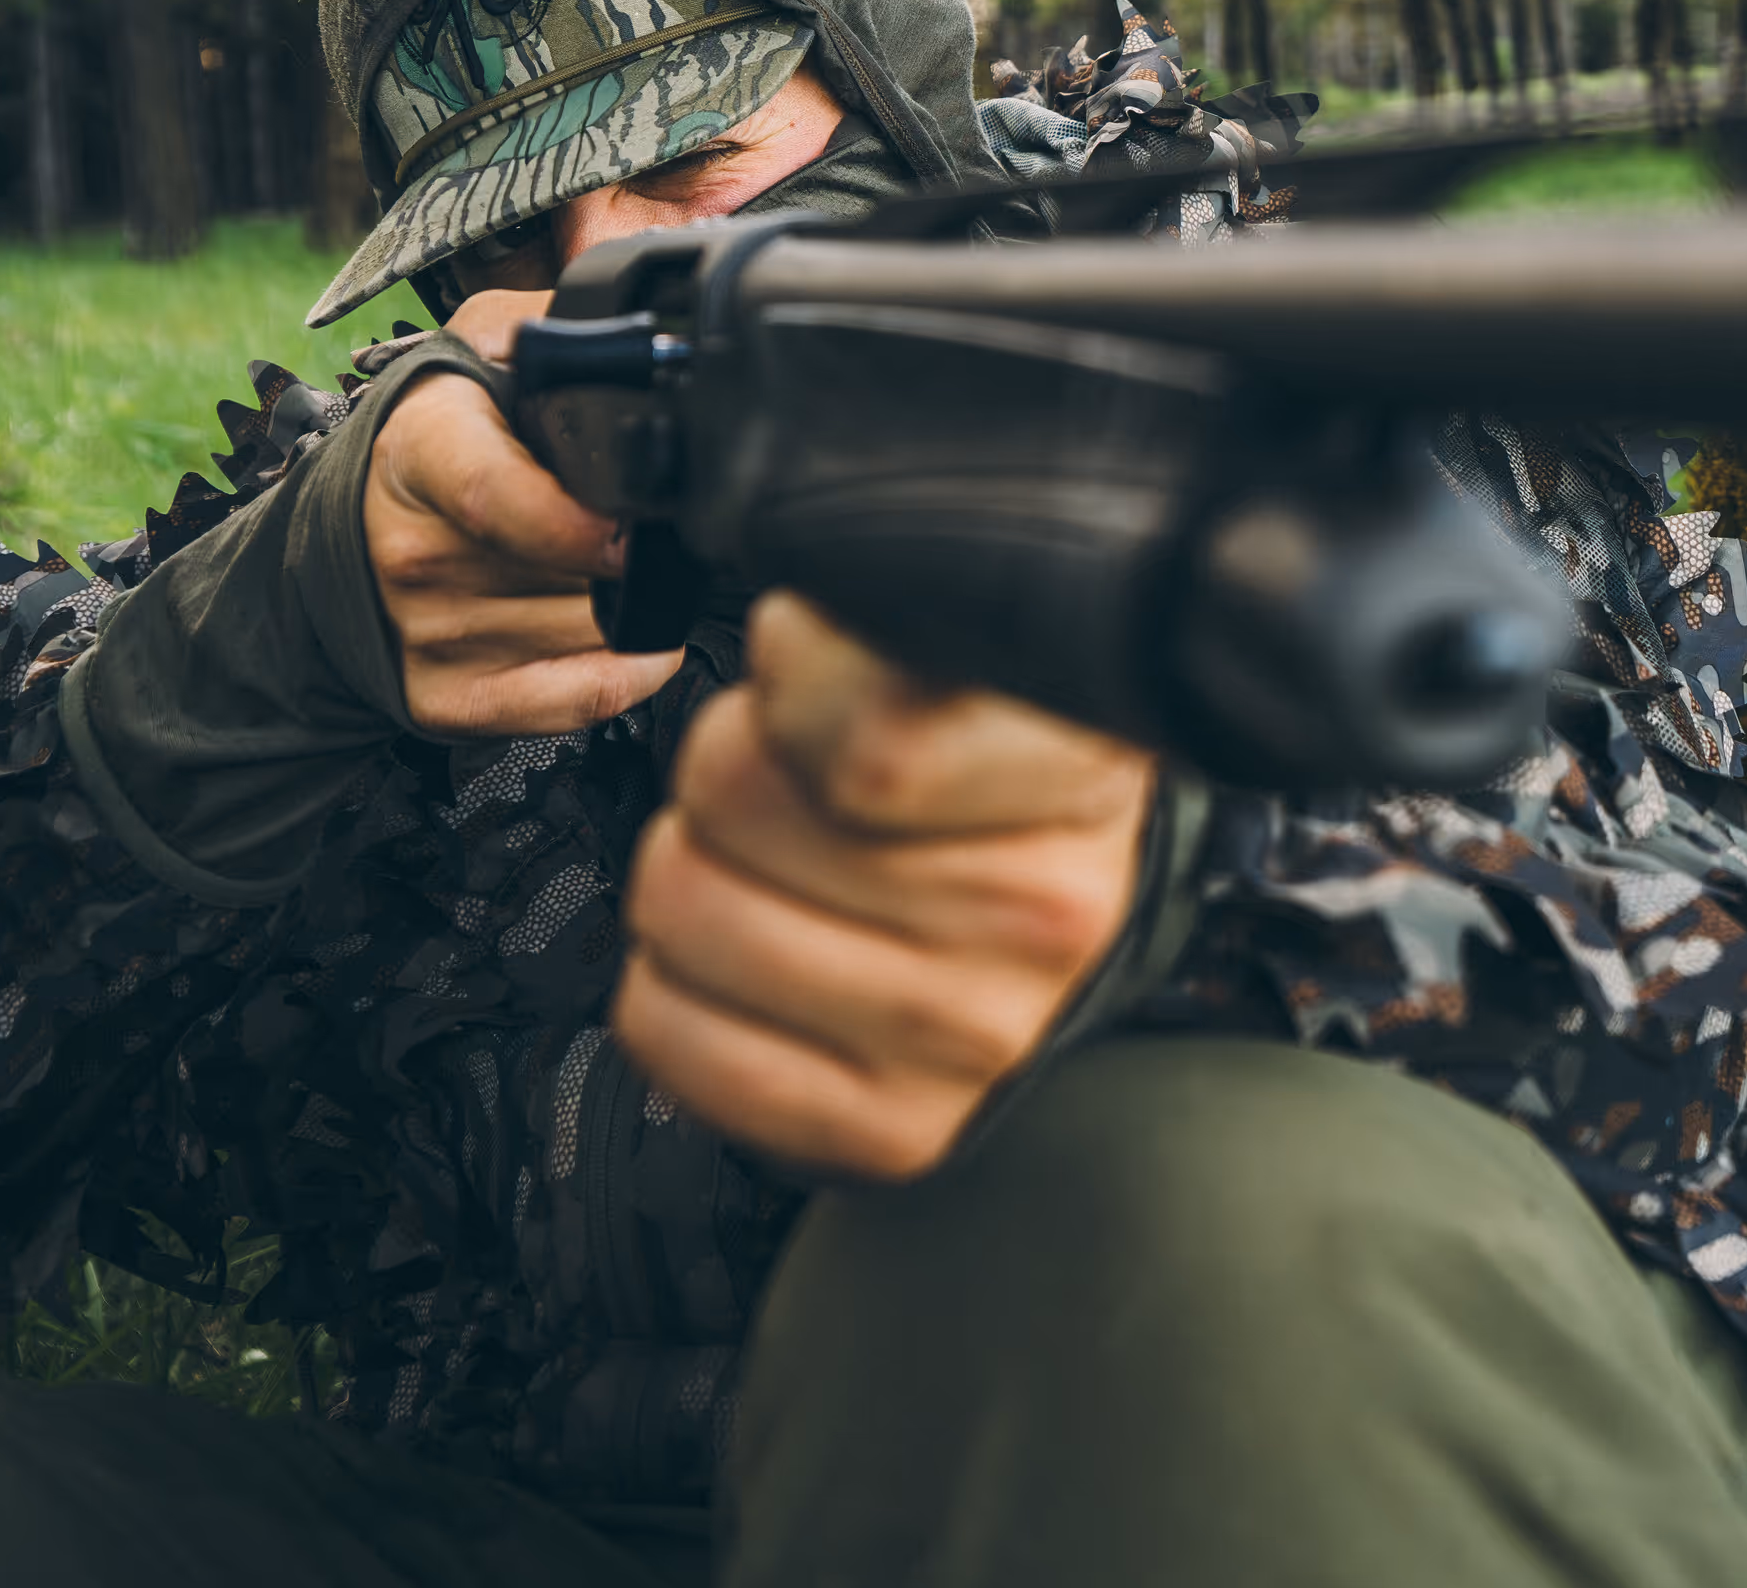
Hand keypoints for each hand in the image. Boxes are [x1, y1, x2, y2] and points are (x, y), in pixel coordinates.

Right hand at [366, 289, 685, 733]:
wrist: (351, 531)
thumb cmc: (438, 433)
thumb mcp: (478, 347)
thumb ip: (552, 330)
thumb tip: (633, 339)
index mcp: (420, 449)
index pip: (491, 496)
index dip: (571, 523)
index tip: (630, 529)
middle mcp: (412, 549)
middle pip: (569, 573)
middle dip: (636, 552)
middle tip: (652, 526)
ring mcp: (426, 633)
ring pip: (590, 632)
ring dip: (634, 605)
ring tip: (620, 568)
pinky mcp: (447, 700)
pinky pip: (576, 699)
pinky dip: (633, 673)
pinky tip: (637, 636)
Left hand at [615, 592, 1155, 1179]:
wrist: (1066, 930)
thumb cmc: (996, 776)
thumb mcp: (982, 652)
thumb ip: (891, 612)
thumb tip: (795, 632)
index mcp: (1079, 766)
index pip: (873, 736)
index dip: (795, 675)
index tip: (809, 663)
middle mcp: (1043, 914)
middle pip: (735, 800)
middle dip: (724, 766)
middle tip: (786, 780)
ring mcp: (971, 1038)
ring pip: (685, 908)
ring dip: (690, 868)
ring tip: (766, 867)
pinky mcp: (894, 1132)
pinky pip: (670, 1033)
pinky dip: (667, 985)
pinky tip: (739, 959)